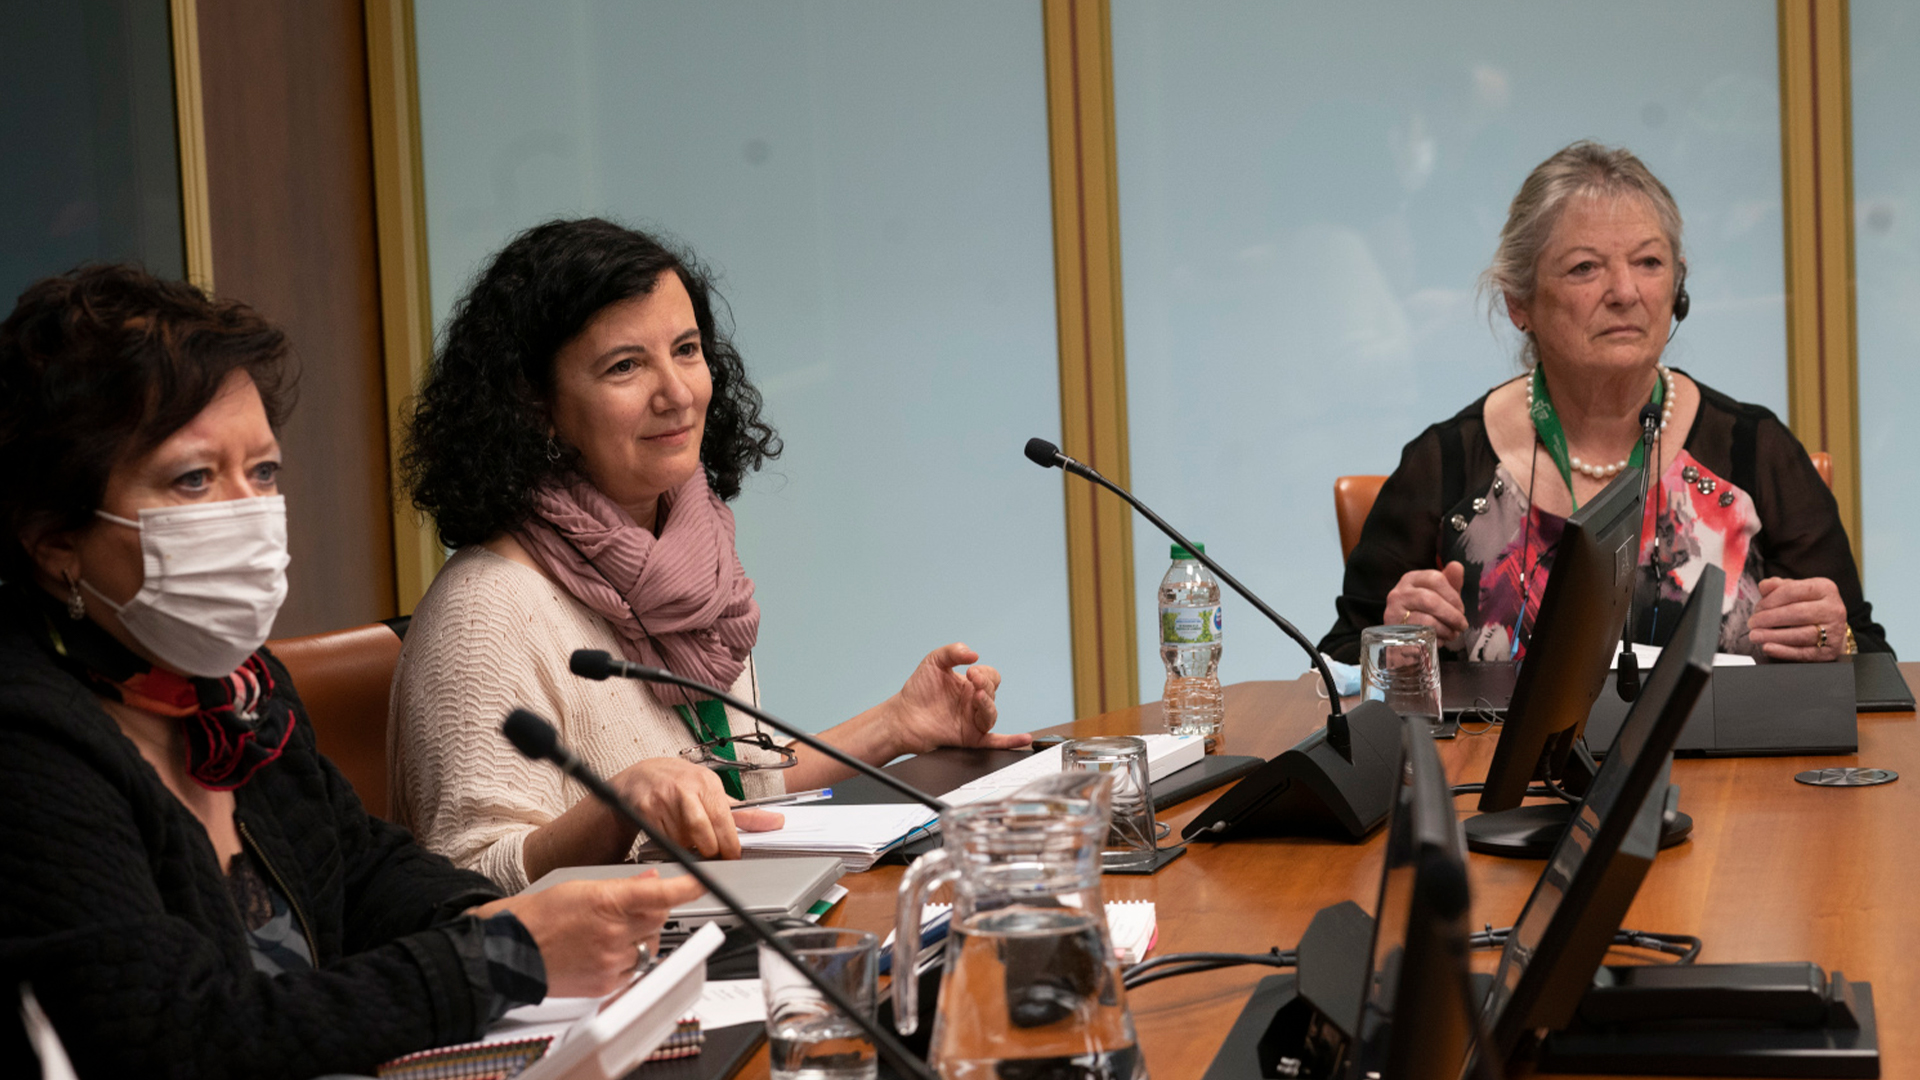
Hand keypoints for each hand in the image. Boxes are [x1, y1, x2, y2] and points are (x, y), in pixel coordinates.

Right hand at [476, 871, 707, 996]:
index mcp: (607, 902)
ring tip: (610, 932)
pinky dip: (629, 960)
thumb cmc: (540, 916)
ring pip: (650, 946)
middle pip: (659, 919)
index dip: (687, 887)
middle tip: (634, 908)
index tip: (702, 881)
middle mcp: (612, 933)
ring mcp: (610, 961)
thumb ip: (623, 886)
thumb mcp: (581, 886)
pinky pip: (635, 970)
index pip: (660, 894)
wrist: (510, 952)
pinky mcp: (605, 984)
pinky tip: (605, 952)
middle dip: (654, 911)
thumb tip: (652, 881)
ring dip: (641, 937)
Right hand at [607, 757, 785, 860]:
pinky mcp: (644, 809)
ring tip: (687, 838)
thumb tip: (776, 822)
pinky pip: (663, 840)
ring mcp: (663, 798)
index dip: (729, 845)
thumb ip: (744, 813)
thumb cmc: (680, 786)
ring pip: (682, 841)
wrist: (640, 777)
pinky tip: (669, 833)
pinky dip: (669, 844)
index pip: (725, 820)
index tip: (732, 857)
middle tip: (710, 854)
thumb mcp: (713, 793)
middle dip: (709, 850)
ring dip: (688, 847)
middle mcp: (686, 788)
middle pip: (704, 834)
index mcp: (708, 782)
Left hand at [887, 643, 1029, 755]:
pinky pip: (994, 741)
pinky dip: (1010, 741)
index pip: (991, 677)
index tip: (971, 672)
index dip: (985, 674)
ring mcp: (972, 721)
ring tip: (977, 698)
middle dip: (985, 686)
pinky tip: (1022, 739)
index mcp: (969, 685)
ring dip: (988, 705)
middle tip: (973, 681)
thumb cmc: (918, 691)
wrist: (902, 717)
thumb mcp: (934, 661)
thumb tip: (974, 654)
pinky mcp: (969, 738)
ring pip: (992, 714)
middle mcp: (973, 703)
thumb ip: (953, 652)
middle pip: (993, 693)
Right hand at [1384, 562, 1467, 641]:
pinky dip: (1435, 638)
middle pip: (1430, 599)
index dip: (1453, 596)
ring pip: (1426, 619)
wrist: (1404, 638)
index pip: (1435, 578)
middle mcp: (1399, 593)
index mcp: (1411, 579)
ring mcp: (1394, 613)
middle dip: (1451, 614)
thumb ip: (1450, 582)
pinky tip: (1441, 640)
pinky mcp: (1395, 632)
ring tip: (1453, 634)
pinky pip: (1419, 635)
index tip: (1460, 609)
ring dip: (1445, 629)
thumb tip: (1456, 566)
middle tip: (1461, 624)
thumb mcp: (1440, 595)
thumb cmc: (1426, 613)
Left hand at [1748, 576, 1847, 661]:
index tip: (1757, 608)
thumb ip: (1778, 587)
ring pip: (1800, 634)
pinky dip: (1783, 651)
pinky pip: (1804, 652)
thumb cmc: (1808, 607)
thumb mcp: (1796, 591)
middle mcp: (1833, 609)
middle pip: (1797, 613)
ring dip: (1773, 636)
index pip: (1792, 591)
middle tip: (1752, 623)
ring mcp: (1834, 631)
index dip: (1770, 600)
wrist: (1831, 629)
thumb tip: (1765, 585)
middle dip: (1769, 618)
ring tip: (1755, 636)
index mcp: (1825, 588)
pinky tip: (1768, 647)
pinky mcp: (1829, 651)